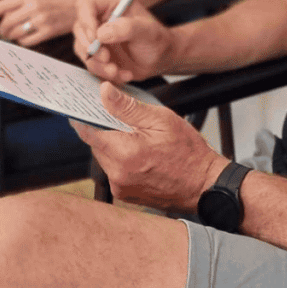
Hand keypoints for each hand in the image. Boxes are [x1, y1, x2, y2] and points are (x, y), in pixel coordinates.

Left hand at [0, 0, 77, 45]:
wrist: (77, 6)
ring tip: (13, 36)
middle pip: (7, 22)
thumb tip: (0, 16)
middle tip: (3, 33)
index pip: (3, 5)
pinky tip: (25, 38)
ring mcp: (42, 20)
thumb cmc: (55, 2)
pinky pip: (27, 41)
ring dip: (11, 36)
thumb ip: (19, 3)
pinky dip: (22, 41)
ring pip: (15, 32)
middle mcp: (34, 6)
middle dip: (2, 30)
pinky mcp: (48, 31)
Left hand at [70, 82, 228, 211]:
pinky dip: (121, 160)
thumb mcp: (160, 120)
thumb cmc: (188, 152)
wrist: (204, 185)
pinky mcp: (125, 195)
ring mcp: (120, 187)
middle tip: (121, 119)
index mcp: (124, 153)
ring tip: (136, 137)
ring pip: (105, 158)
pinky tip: (140, 154)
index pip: (88, 132)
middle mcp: (117, 174)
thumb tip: (104, 92)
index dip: (83, 117)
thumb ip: (128, 107)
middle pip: (96, 145)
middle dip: (105, 130)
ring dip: (113, 146)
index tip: (82, 106)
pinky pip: (114, 172)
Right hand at [72, 0, 173, 82]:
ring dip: (97, 64)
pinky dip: (105, 73)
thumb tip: (100, 34)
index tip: (95, 37)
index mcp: (110, 5)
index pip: (86, 6)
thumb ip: (127, 28)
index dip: (86, 20)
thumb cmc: (157, 39)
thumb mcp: (148, 31)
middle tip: (107, 58)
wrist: (161, 59)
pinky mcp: (97, 56)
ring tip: (116, 71)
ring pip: (82, 50)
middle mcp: (99, 20)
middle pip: (79, 29)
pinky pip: (92, 65)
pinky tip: (124, 75)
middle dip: (90, 46)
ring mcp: (96, 39)